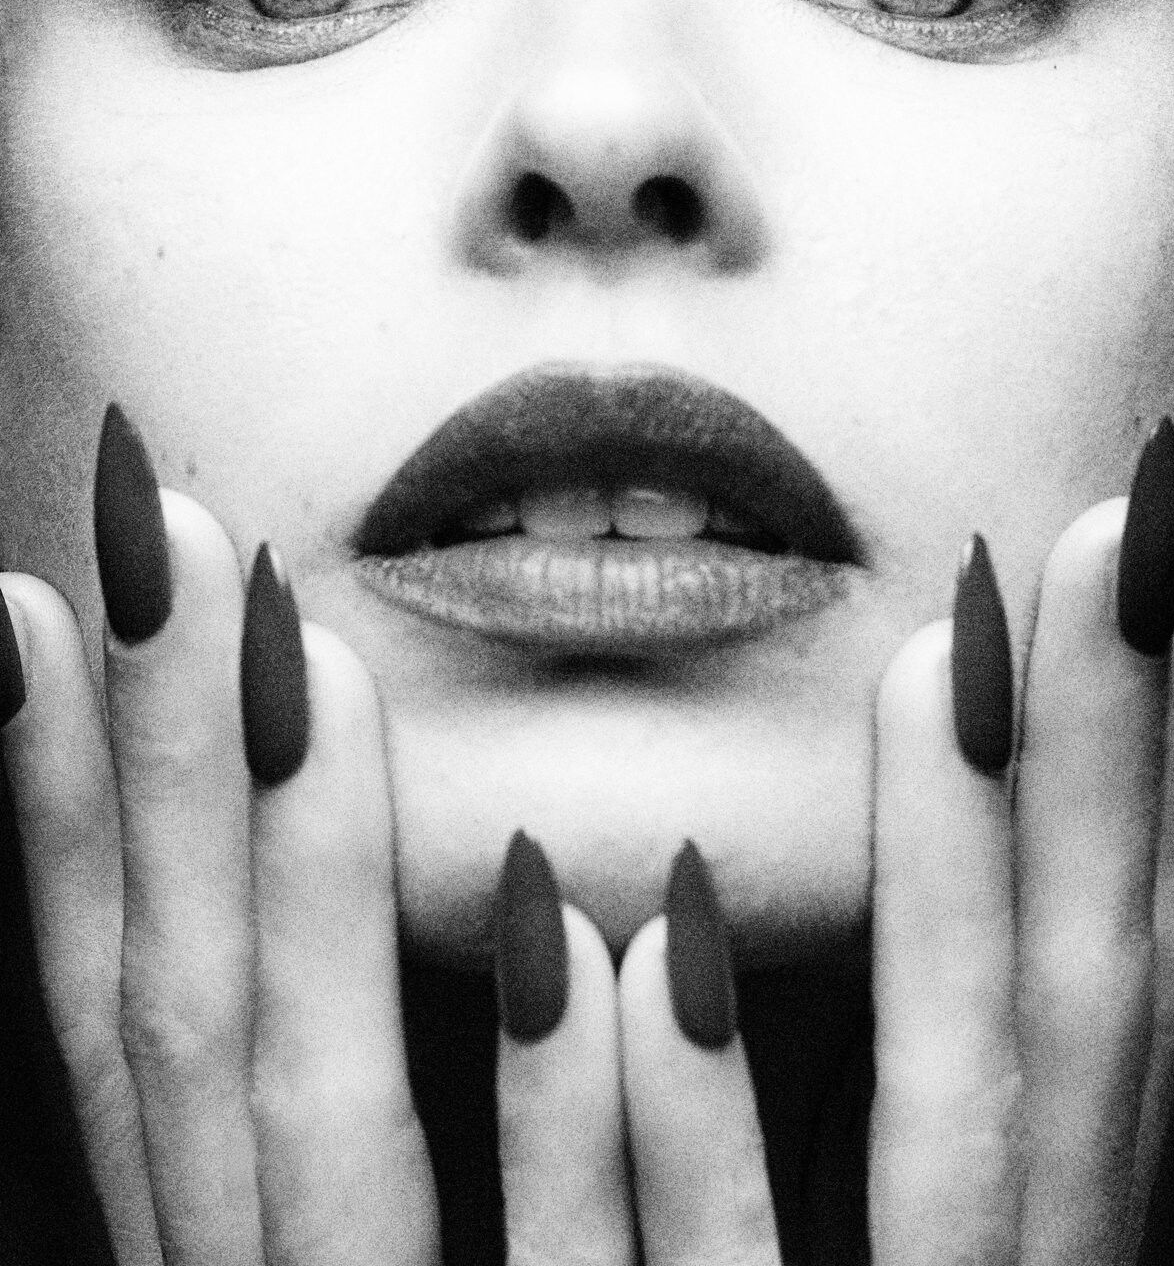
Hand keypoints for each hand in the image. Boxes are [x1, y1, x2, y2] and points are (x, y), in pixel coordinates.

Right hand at [0, 406, 635, 1265]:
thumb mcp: (388, 1252)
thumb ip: (365, 1095)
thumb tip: (436, 874)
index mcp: (248, 1260)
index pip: (124, 1009)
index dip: (49, 810)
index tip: (21, 612)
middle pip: (193, 1016)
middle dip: (155, 765)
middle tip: (141, 537)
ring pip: (328, 1125)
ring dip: (301, 880)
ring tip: (304, 654)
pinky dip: (550, 1115)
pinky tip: (561, 922)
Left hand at [612, 421, 1173, 1263]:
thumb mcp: (825, 1234)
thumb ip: (818, 1085)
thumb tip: (744, 872)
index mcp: (1017, 1241)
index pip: (1093, 980)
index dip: (1128, 769)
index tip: (1121, 549)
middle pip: (1063, 1017)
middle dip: (1098, 774)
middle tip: (1112, 539)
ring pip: (939, 1134)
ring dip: (950, 882)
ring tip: (944, 653)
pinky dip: (687, 1125)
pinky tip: (639, 931)